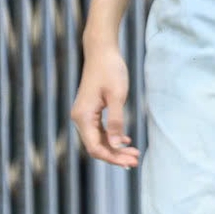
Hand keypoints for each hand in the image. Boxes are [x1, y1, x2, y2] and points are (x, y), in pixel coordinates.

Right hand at [70, 45, 139, 168]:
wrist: (101, 52)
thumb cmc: (110, 70)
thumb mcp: (117, 96)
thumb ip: (116, 121)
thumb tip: (116, 145)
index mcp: (83, 117)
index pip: (95, 147)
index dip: (112, 158)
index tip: (130, 162)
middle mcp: (79, 119)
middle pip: (96, 146)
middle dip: (115, 156)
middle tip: (135, 161)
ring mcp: (83, 115)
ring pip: (98, 140)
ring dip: (115, 148)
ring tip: (134, 153)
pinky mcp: (90, 111)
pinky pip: (99, 131)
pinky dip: (112, 138)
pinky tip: (126, 140)